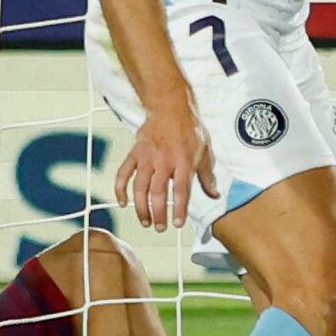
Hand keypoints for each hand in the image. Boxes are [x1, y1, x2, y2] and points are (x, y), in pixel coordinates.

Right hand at [116, 96, 215, 231]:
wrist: (170, 107)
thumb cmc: (190, 130)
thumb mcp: (205, 151)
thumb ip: (207, 176)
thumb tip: (215, 195)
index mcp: (184, 161)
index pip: (181, 190)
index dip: (179, 209)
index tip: (178, 224)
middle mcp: (164, 161)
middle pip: (158, 192)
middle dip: (158, 213)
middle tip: (160, 228)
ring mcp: (147, 157)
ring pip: (139, 187)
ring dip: (140, 207)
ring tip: (145, 221)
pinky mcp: (134, 153)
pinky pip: (123, 173)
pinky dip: (120, 189)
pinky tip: (123, 203)